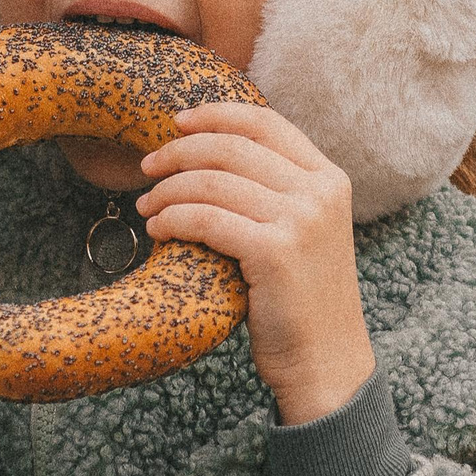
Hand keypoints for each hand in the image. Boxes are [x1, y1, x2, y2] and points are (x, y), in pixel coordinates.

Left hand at [136, 102, 373, 423]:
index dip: (216, 115)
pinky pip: (206, 219)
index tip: (177, 123)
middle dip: (179, 152)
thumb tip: (212, 154)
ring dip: (167, 190)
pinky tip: (158, 230)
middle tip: (147, 167)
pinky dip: (172, 219)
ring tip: (147, 207)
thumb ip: (278, 191)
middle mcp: (319, 192)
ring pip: (212, 182)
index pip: (266, 122)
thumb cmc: (302, 299)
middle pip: (232, 147)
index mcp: (329, 178)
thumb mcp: (305, 231)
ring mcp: (301, 221)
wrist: (326, 360)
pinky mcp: (275, 252)